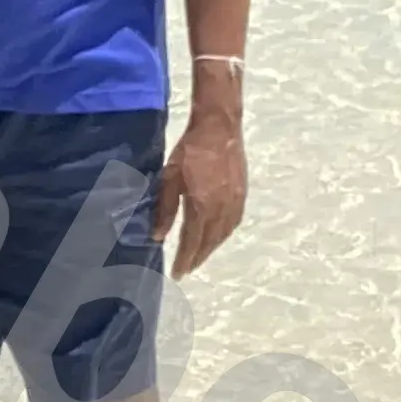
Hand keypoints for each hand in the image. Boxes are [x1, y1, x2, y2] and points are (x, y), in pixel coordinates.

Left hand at [153, 113, 244, 276]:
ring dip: (211, 249)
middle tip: (187, 269)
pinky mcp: (242, 195)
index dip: (184, 260)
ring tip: (199, 256)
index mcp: (202, 207)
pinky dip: (223, 235)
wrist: (219, 128)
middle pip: (209, 242)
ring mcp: (235, 203)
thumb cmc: (189, 152)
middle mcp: (222, 210)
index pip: (192, 242)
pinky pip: (233, 224)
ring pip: (223, 235)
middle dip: (197, 258)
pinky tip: (217, 236)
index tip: (177, 273)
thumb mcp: (169, 179)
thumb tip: (158, 237)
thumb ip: (165, 209)